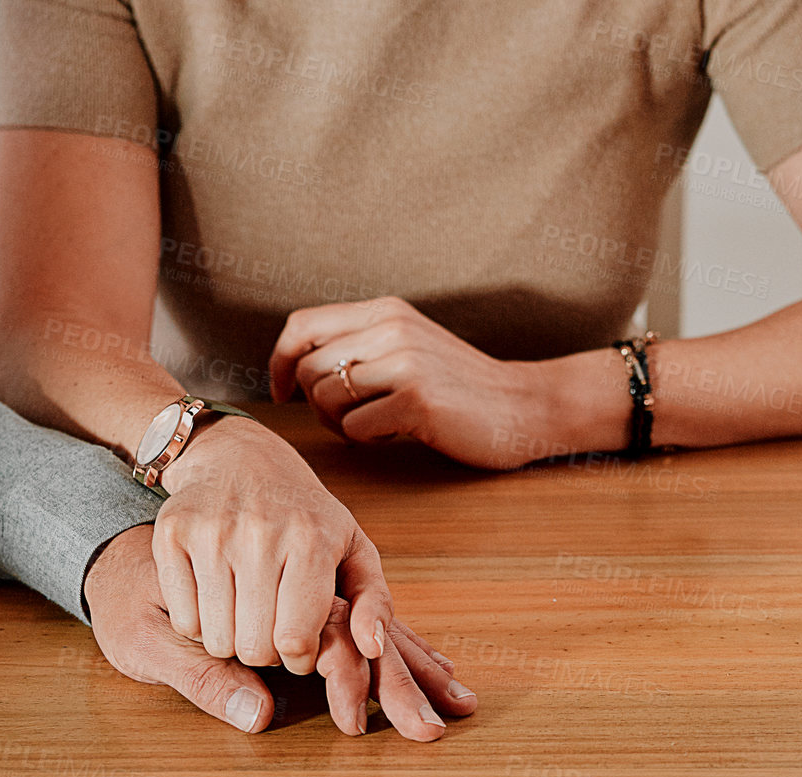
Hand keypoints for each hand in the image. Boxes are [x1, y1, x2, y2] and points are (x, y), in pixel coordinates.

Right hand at [85, 525, 476, 739]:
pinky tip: (214, 600)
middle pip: (254, 647)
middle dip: (264, 651)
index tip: (297, 643)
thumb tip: (371, 648)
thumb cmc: (303, 514)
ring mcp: (212, 531)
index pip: (295, 641)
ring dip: (231, 640)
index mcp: (312, 540)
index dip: (297, 657)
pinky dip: (198, 624)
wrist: (239, 457)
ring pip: (216, 639)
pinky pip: (183, 619)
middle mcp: (260, 533)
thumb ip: (373, 602)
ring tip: (243, 613)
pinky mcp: (172, 533)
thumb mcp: (353, 548)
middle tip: (267, 626)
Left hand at [269, 296, 570, 469]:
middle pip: (308, 368)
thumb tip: (293, 366)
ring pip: (325, 398)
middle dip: (315, 404)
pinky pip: (355, 428)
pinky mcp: (416, 400)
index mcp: (384, 311)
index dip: (279, 360)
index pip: (302, 325)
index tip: (281, 390)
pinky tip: (400, 432)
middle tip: (347, 419)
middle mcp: (391, 328)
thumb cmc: (457, 385)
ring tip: (378, 424)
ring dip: (341, 424)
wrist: (523, 405)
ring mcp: (404, 362)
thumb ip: (360, 344)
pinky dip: (369, 440)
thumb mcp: (407, 345)